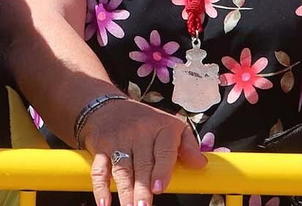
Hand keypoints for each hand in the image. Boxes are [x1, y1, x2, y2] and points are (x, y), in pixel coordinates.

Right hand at [80, 97, 204, 205]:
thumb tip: (201, 164)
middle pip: (142, 165)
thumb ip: (188, 146)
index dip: (162, 170)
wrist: (108, 106)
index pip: (164, 150)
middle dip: (142, 189)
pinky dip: (100, 187)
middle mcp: (139, 132)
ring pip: (122, 169)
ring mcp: (118, 140)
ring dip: (125, 191)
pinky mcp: (101, 147)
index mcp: (162, 128)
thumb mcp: (172, 126)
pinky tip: (104, 203)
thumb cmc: (146, 122)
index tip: (159, 188)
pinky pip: (100, 169)